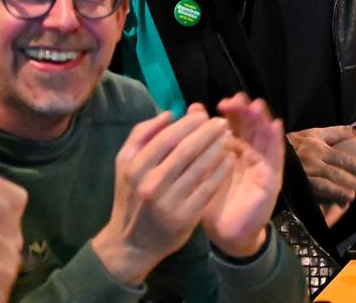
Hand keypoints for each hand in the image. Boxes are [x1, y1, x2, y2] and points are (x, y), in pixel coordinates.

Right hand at [90, 108, 236, 285]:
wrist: (132, 243)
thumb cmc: (133, 196)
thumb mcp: (125, 165)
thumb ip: (141, 135)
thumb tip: (168, 113)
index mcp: (134, 168)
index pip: (167, 138)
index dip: (188, 123)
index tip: (204, 114)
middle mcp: (150, 184)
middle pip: (186, 150)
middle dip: (208, 132)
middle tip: (222, 122)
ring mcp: (168, 202)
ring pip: (200, 167)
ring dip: (218, 147)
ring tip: (228, 136)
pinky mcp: (185, 216)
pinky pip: (209, 187)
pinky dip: (221, 169)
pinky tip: (230, 158)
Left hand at [202, 95, 283, 260]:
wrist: (225, 234)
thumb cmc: (212, 202)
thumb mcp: (201, 172)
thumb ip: (197, 145)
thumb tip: (192, 110)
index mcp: (232, 151)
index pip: (234, 125)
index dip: (231, 112)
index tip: (220, 103)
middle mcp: (250, 154)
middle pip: (251, 127)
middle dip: (245, 111)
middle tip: (236, 100)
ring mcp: (262, 164)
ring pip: (265, 136)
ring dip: (262, 120)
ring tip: (256, 106)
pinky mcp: (271, 178)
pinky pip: (275, 156)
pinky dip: (276, 139)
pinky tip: (275, 125)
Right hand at [286, 124, 355, 214]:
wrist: (267, 153)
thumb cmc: (295, 143)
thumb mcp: (314, 133)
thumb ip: (338, 131)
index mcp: (319, 148)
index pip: (343, 158)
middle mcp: (313, 162)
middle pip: (337, 173)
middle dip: (354, 182)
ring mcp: (304, 175)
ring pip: (325, 184)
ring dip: (340, 191)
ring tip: (353, 197)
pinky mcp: (297, 186)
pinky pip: (312, 193)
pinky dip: (325, 198)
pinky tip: (335, 203)